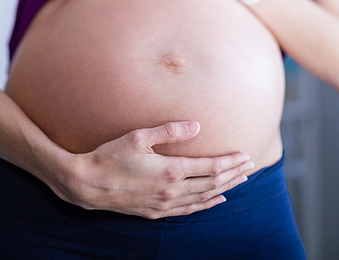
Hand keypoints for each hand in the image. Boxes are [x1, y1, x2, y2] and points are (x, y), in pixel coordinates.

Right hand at [51, 121, 252, 217]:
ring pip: (203, 198)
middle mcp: (172, 191)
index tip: (245, 155)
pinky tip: (214, 200)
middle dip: (233, 174)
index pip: (210, 167)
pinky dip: (206, 205)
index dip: (230, 162)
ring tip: (239, 181)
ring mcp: (165, 204)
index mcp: (170, 170)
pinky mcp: (156, 212)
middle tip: (250, 166)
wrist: (88, 184)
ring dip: (224, 189)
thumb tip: (197, 126)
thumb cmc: (111, 155)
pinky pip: (188, 210)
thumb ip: (170, 130)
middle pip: (212, 183)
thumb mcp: (139, 136)